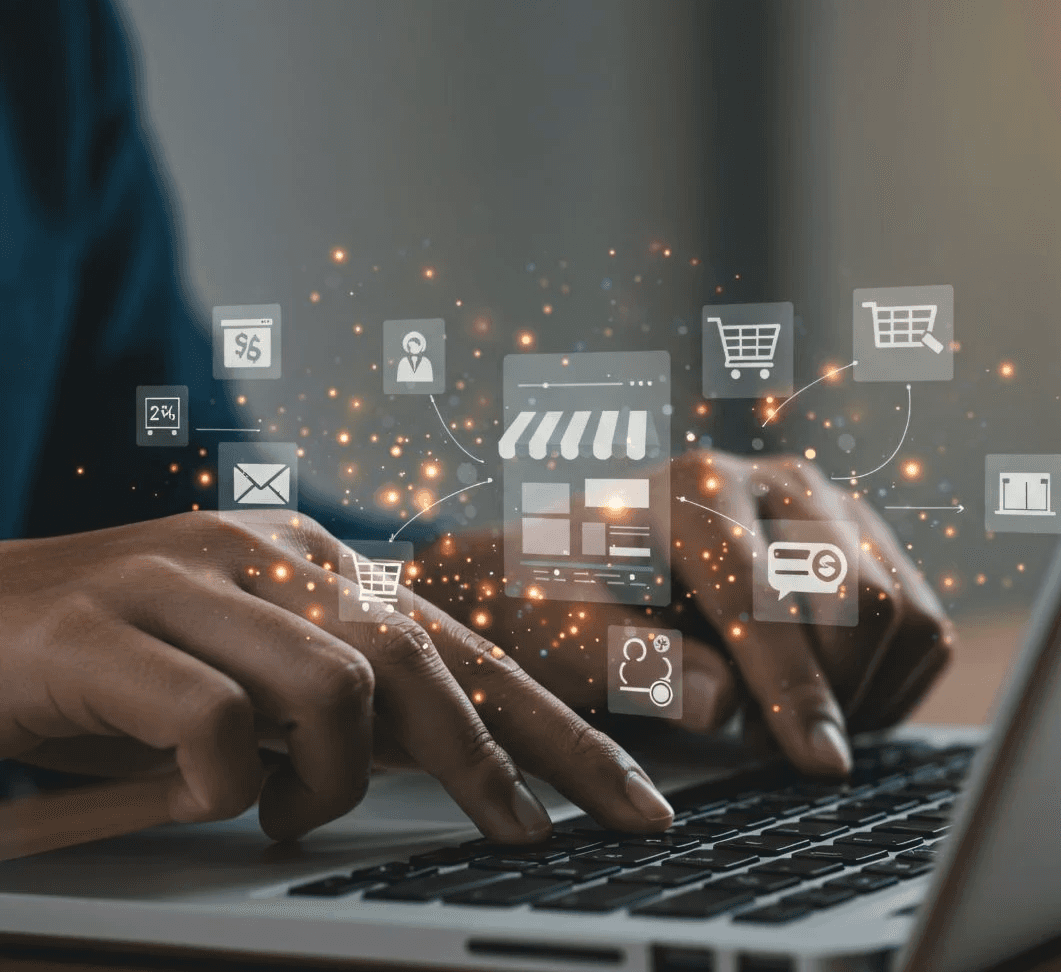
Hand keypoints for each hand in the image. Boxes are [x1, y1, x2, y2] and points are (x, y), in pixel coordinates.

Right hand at [0, 511, 673, 841]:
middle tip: (527, 837)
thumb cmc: (124, 664)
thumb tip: (452, 756)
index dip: (555, 726)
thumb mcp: (254, 672)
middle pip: (425, 657)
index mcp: (313, 555)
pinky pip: (214, 725)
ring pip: (336, 685)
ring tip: (284, 812)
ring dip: (327, 781)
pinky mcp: (103, 632)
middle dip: (497, 762)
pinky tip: (191, 796)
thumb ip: (346, 695)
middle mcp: (265, 550)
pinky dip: (223, 787)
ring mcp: (183, 581)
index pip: (463, 644)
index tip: (630, 800)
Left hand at [418, 450, 952, 776]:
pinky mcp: (861, 537)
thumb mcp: (566, 632)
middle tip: (770, 743)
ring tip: (783, 719)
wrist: (584, 565)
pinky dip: (890, 682)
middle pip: (860, 596)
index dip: (794, 687)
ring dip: (862, 690)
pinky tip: (820, 699)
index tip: (819, 764)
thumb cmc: (567, 600)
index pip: (762, 593)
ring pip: (903, 610)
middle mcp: (771, 480)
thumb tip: (722, 701)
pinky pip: (920, 623)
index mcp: (692, 489)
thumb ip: (631, 662)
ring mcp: (826, 503)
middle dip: (831, 690)